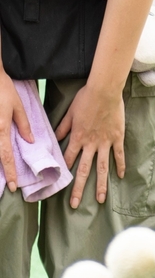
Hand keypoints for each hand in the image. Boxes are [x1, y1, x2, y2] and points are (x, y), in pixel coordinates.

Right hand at [0, 72, 33, 191]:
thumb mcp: (17, 107)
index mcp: (1, 129)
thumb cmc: (4, 91)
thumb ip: (24, 126)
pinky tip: (2, 158)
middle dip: (1, 172)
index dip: (10, 172)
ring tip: (5, 177)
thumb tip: (30, 142)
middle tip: (10, 186)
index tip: (15, 185)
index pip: (5, 156)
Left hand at [54, 83, 125, 207]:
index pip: (69, 158)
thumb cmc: (86, 99)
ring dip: (101, 184)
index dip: (65, 172)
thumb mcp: (69, 112)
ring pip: (102, 167)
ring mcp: (105, 142)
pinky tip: (121, 175)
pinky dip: (120, 165)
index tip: (62, 184)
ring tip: (101, 199)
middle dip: (79, 188)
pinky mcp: (117, 137)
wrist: (105, 91)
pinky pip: (119, 154)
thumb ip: (63, 127)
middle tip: (76, 204)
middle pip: (84, 170)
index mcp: (77, 137)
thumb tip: (56, 138)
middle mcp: (91, 144)